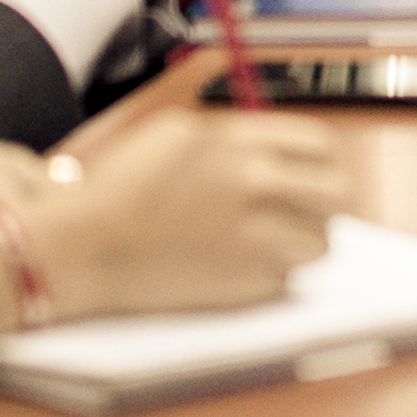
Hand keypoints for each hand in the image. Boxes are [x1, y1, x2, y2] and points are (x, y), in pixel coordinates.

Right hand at [32, 105, 350, 314]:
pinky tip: (233, 267)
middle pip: (336, 192)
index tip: (307, 174)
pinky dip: (270, 276)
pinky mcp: (245, 282)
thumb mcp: (175, 133)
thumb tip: (280, 148)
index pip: (321, 146)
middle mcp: (255, 182)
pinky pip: (287, 279)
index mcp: (240, 140)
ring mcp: (254, 234)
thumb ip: (235, 135)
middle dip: (321, 203)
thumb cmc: (118, 187)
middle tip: (299, 212)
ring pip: (320, 242)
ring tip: (266, 243)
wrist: (79, 246)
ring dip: (300, 243)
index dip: (316, 162)